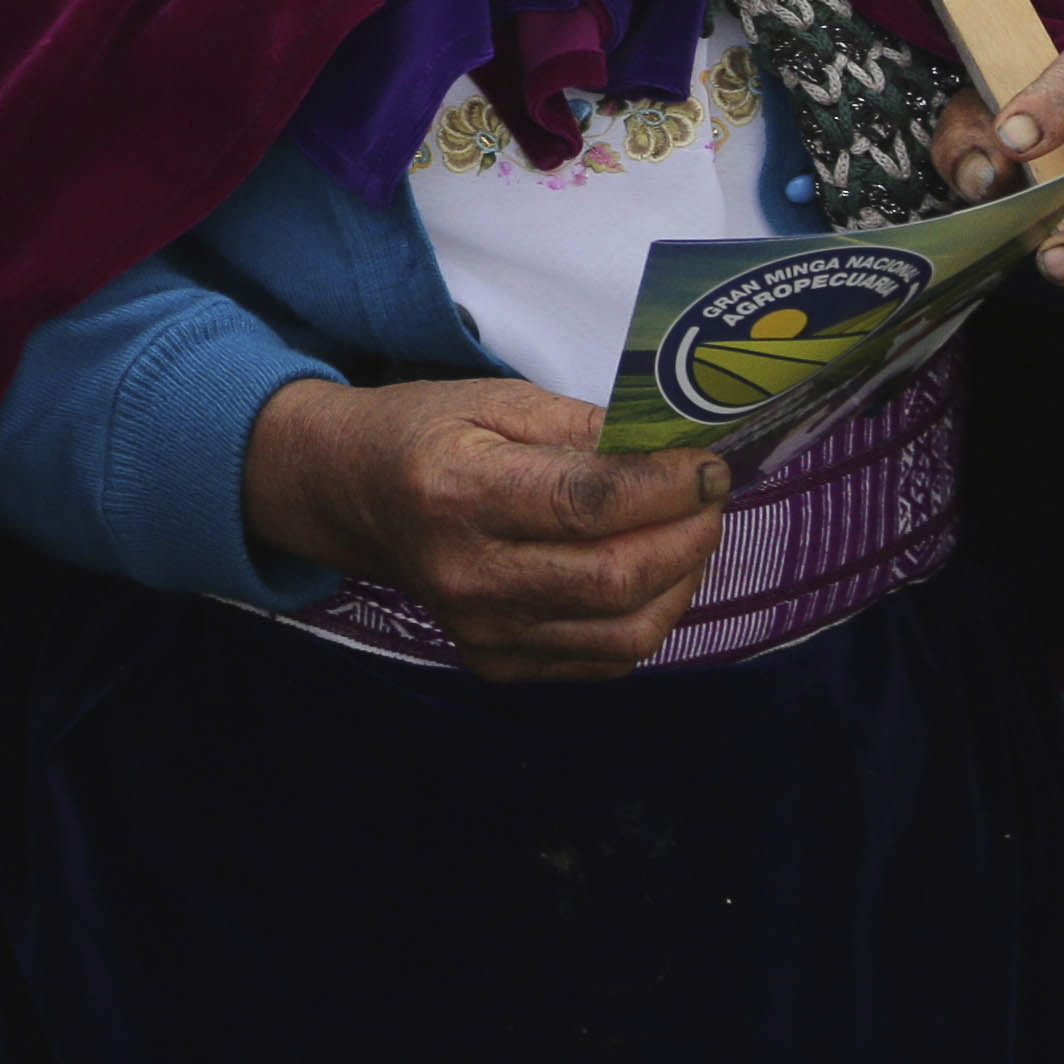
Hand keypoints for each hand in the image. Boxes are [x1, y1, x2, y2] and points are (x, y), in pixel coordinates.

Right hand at [243, 376, 730, 681]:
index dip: (668, 487)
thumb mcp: (495, 400)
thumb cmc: (426, 434)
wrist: (352, 496)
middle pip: (615, 577)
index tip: (710, 464)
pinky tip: (651, 575)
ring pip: (625, 632)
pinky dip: (649, 618)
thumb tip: (675, 451)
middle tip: (711, 499)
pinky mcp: (497, 662)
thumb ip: (584, 427)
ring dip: (682, 581)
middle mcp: (467, 574)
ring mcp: (481, 630)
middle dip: (689, 535)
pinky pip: (605, 659)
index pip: (589, 504)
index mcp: (457, 493)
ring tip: (690, 535)